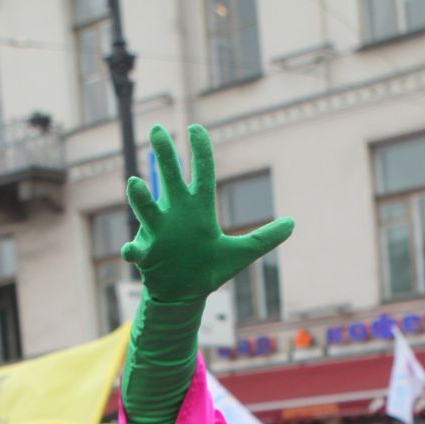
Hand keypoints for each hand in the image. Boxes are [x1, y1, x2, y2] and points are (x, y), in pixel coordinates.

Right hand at [122, 124, 293, 302]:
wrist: (184, 293)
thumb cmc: (209, 269)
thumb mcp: (240, 254)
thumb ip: (264, 238)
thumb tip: (293, 223)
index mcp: (199, 209)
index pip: (201, 172)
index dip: (200, 150)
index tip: (195, 129)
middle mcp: (176, 214)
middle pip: (170, 179)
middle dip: (165, 156)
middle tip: (157, 130)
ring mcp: (159, 232)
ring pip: (148, 209)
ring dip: (141, 198)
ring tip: (134, 183)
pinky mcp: (147, 253)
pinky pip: (136, 248)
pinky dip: (133, 249)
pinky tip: (131, 251)